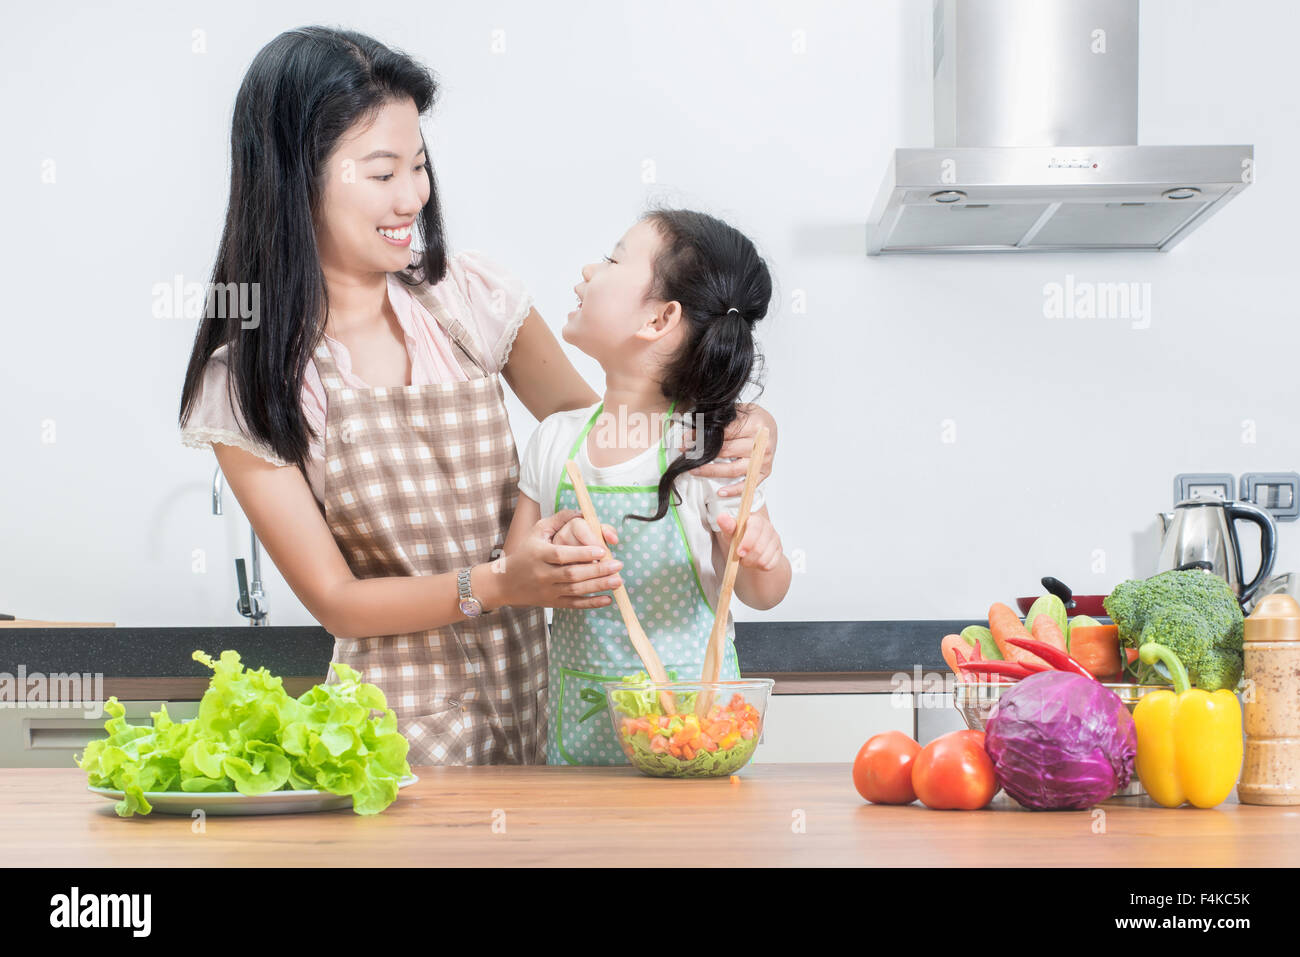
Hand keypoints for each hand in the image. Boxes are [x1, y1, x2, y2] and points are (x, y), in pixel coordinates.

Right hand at [490, 509, 623, 608]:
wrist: (505, 582)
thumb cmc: (526, 552)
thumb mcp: (538, 531)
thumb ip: (560, 519)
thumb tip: (583, 511)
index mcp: (539, 554)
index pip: (562, 554)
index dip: (582, 553)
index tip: (602, 550)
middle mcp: (543, 574)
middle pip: (572, 574)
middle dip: (597, 571)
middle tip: (618, 565)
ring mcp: (548, 590)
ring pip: (576, 590)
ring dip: (599, 586)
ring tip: (618, 580)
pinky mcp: (552, 602)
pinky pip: (574, 604)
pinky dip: (591, 603)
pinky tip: (607, 599)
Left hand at [681, 402, 776, 496]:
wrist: (770, 426)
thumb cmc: (752, 419)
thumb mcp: (736, 412)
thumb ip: (718, 422)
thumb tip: (691, 434)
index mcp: (755, 425)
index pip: (724, 433)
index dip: (703, 437)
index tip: (686, 440)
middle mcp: (762, 444)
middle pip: (727, 451)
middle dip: (703, 454)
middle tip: (686, 454)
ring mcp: (763, 460)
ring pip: (733, 469)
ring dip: (711, 471)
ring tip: (694, 470)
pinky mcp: (764, 472)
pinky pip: (747, 485)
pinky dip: (734, 490)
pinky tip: (720, 491)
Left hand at [715, 511, 782, 570]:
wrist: (749, 543)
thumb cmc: (738, 535)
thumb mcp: (730, 531)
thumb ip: (727, 525)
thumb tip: (721, 517)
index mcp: (757, 520)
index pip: (755, 529)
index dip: (747, 542)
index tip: (739, 552)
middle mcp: (769, 528)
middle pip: (759, 548)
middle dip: (746, 557)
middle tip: (739, 558)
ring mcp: (775, 540)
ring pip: (764, 559)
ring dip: (751, 563)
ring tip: (746, 558)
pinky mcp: (779, 552)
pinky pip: (769, 565)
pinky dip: (759, 567)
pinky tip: (755, 560)